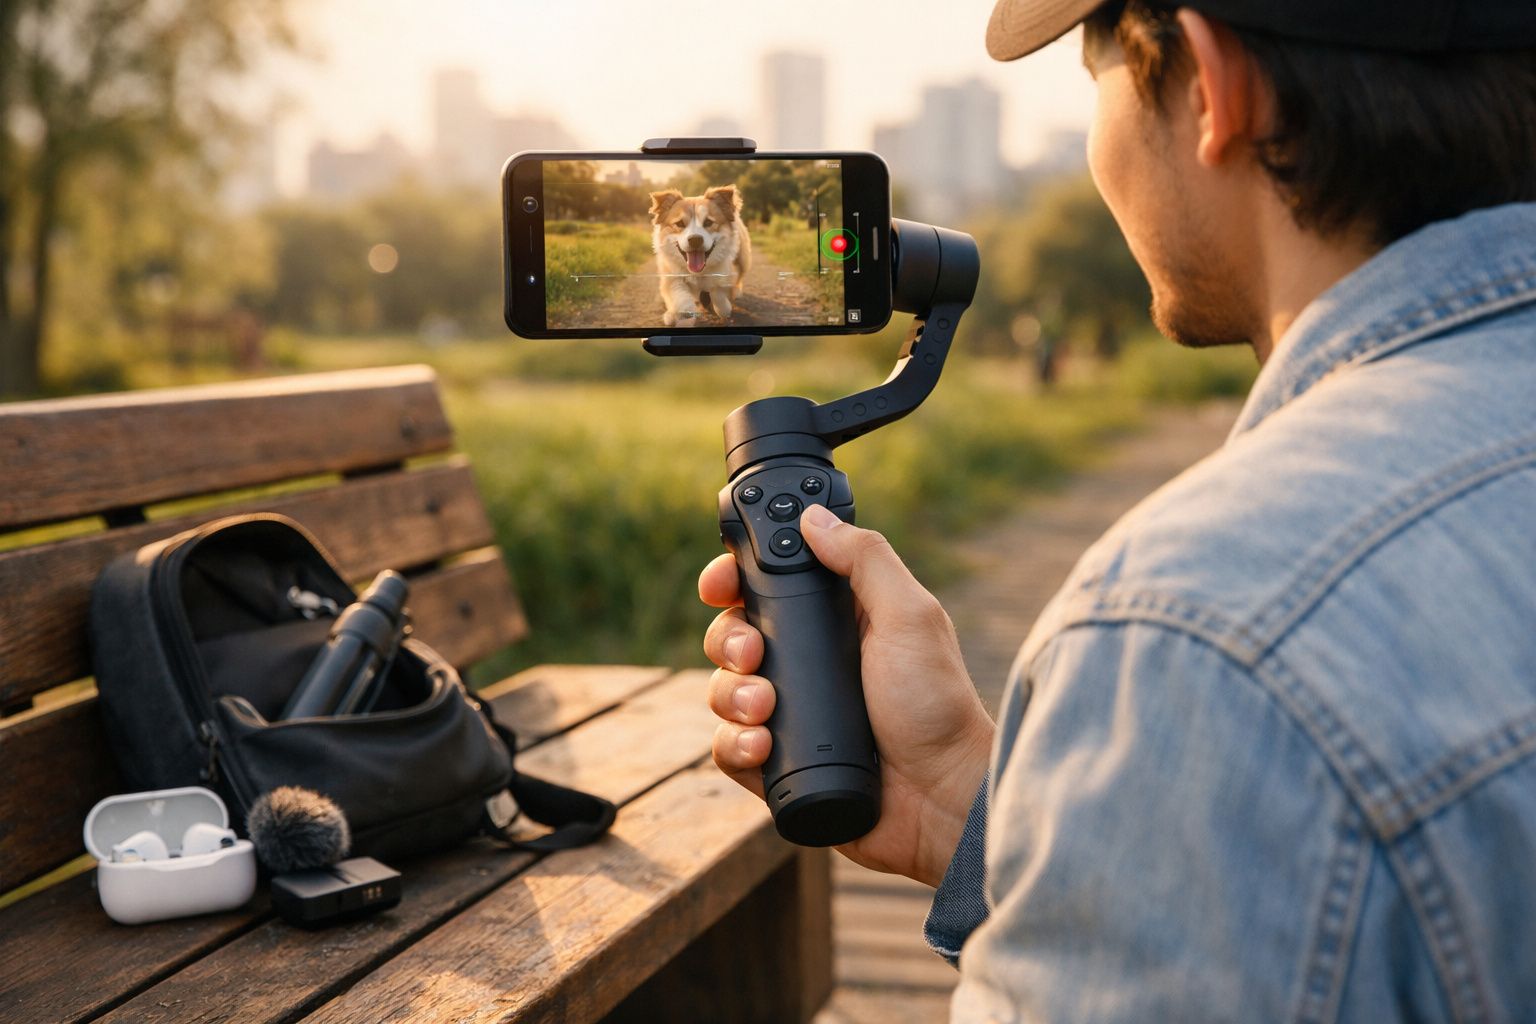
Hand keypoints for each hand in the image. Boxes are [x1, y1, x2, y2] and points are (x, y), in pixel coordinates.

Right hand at [700, 502, 994, 885]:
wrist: (942, 799)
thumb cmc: (937, 705)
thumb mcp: (910, 616)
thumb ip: (866, 560)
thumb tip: (814, 517)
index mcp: (835, 621)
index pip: (765, 588)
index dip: (732, 581)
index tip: (720, 583)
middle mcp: (807, 664)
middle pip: (732, 636)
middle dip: (729, 640)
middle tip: (753, 653)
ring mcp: (791, 715)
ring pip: (724, 692)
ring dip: (731, 695)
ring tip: (765, 708)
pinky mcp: (778, 765)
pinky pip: (729, 749)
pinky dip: (735, 745)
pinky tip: (763, 747)